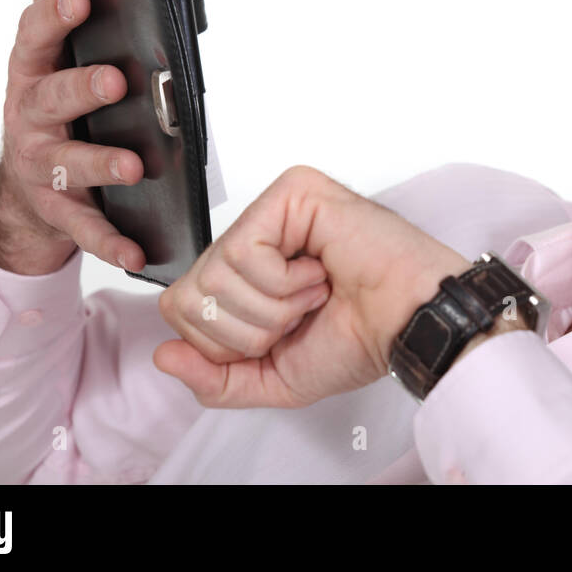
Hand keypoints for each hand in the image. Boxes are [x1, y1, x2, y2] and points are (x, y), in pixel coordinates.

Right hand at [0, 0, 146, 274]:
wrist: (25, 192)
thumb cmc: (47, 105)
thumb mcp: (43, 45)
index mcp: (34, 72)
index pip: (36, 38)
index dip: (54, 17)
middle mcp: (32, 119)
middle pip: (51, 100)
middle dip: (81, 89)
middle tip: (115, 81)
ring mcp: (44, 168)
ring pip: (69, 164)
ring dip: (100, 164)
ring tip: (135, 164)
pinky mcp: (61, 212)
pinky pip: (87, 229)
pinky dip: (111, 240)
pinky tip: (139, 249)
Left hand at [153, 165, 470, 407]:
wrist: (408, 323)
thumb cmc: (361, 339)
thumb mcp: (274, 377)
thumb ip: (215, 378)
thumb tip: (164, 355)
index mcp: (248, 273)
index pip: (182, 307)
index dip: (224, 343)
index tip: (282, 334)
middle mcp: (255, 235)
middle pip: (189, 294)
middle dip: (247, 328)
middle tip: (300, 313)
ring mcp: (272, 209)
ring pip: (213, 275)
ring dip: (272, 306)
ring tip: (315, 291)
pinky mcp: (290, 193)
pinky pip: (242, 252)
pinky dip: (282, 282)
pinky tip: (319, 271)